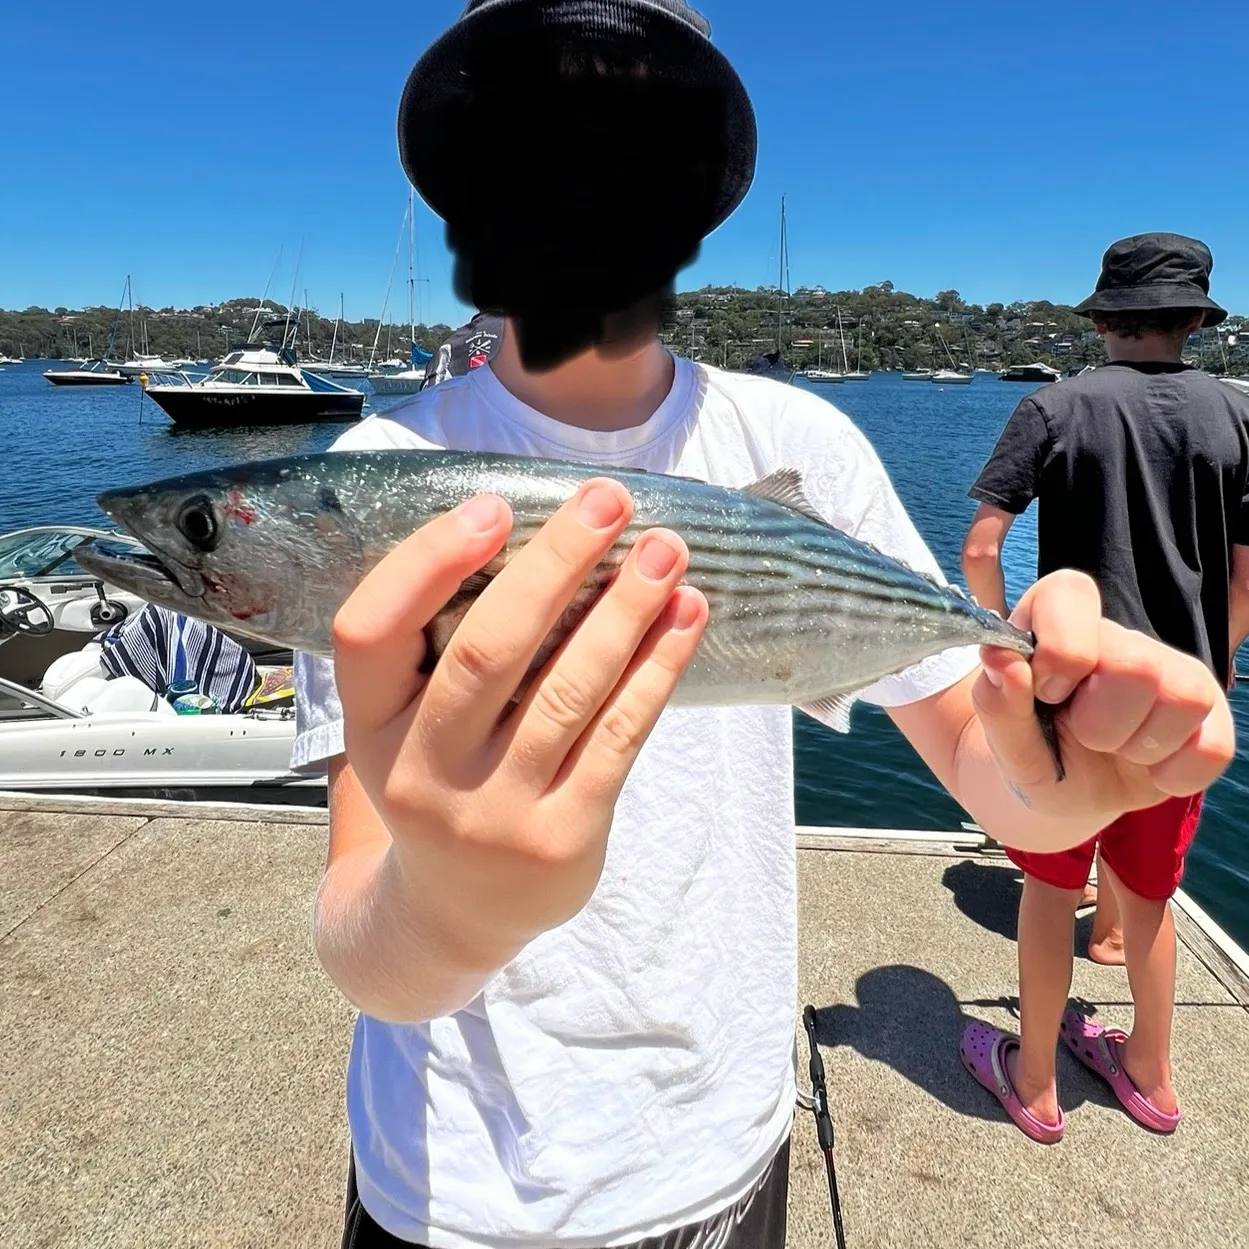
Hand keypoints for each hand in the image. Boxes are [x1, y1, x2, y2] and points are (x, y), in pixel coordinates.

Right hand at [331, 479, 707, 964]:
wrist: (455, 913)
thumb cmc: (441, 782)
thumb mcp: (404, 726)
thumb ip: (437, 648)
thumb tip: (536, 534)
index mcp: (369, 727)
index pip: (369, 629)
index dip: (427, 561)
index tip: (494, 507)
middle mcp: (422, 773)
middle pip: (488, 650)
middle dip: (556, 564)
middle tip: (609, 500)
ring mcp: (493, 814)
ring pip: (569, 689)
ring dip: (625, 609)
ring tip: (667, 550)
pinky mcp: (562, 838)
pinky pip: (619, 735)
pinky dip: (657, 667)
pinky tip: (685, 617)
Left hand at [973, 570, 1234, 819]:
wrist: (1064, 791)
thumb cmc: (1032, 748)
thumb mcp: (1003, 736)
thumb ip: (996, 700)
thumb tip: (1002, 660)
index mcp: (1058, 623)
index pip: (1071, 593)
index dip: (1061, 649)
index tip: (1046, 694)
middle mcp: (1121, 640)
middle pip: (1136, 663)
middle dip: (1099, 722)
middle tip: (1079, 735)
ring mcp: (1173, 674)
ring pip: (1183, 697)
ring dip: (1135, 747)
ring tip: (1110, 748)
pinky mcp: (1209, 717)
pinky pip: (1212, 747)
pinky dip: (1171, 775)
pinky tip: (1144, 769)